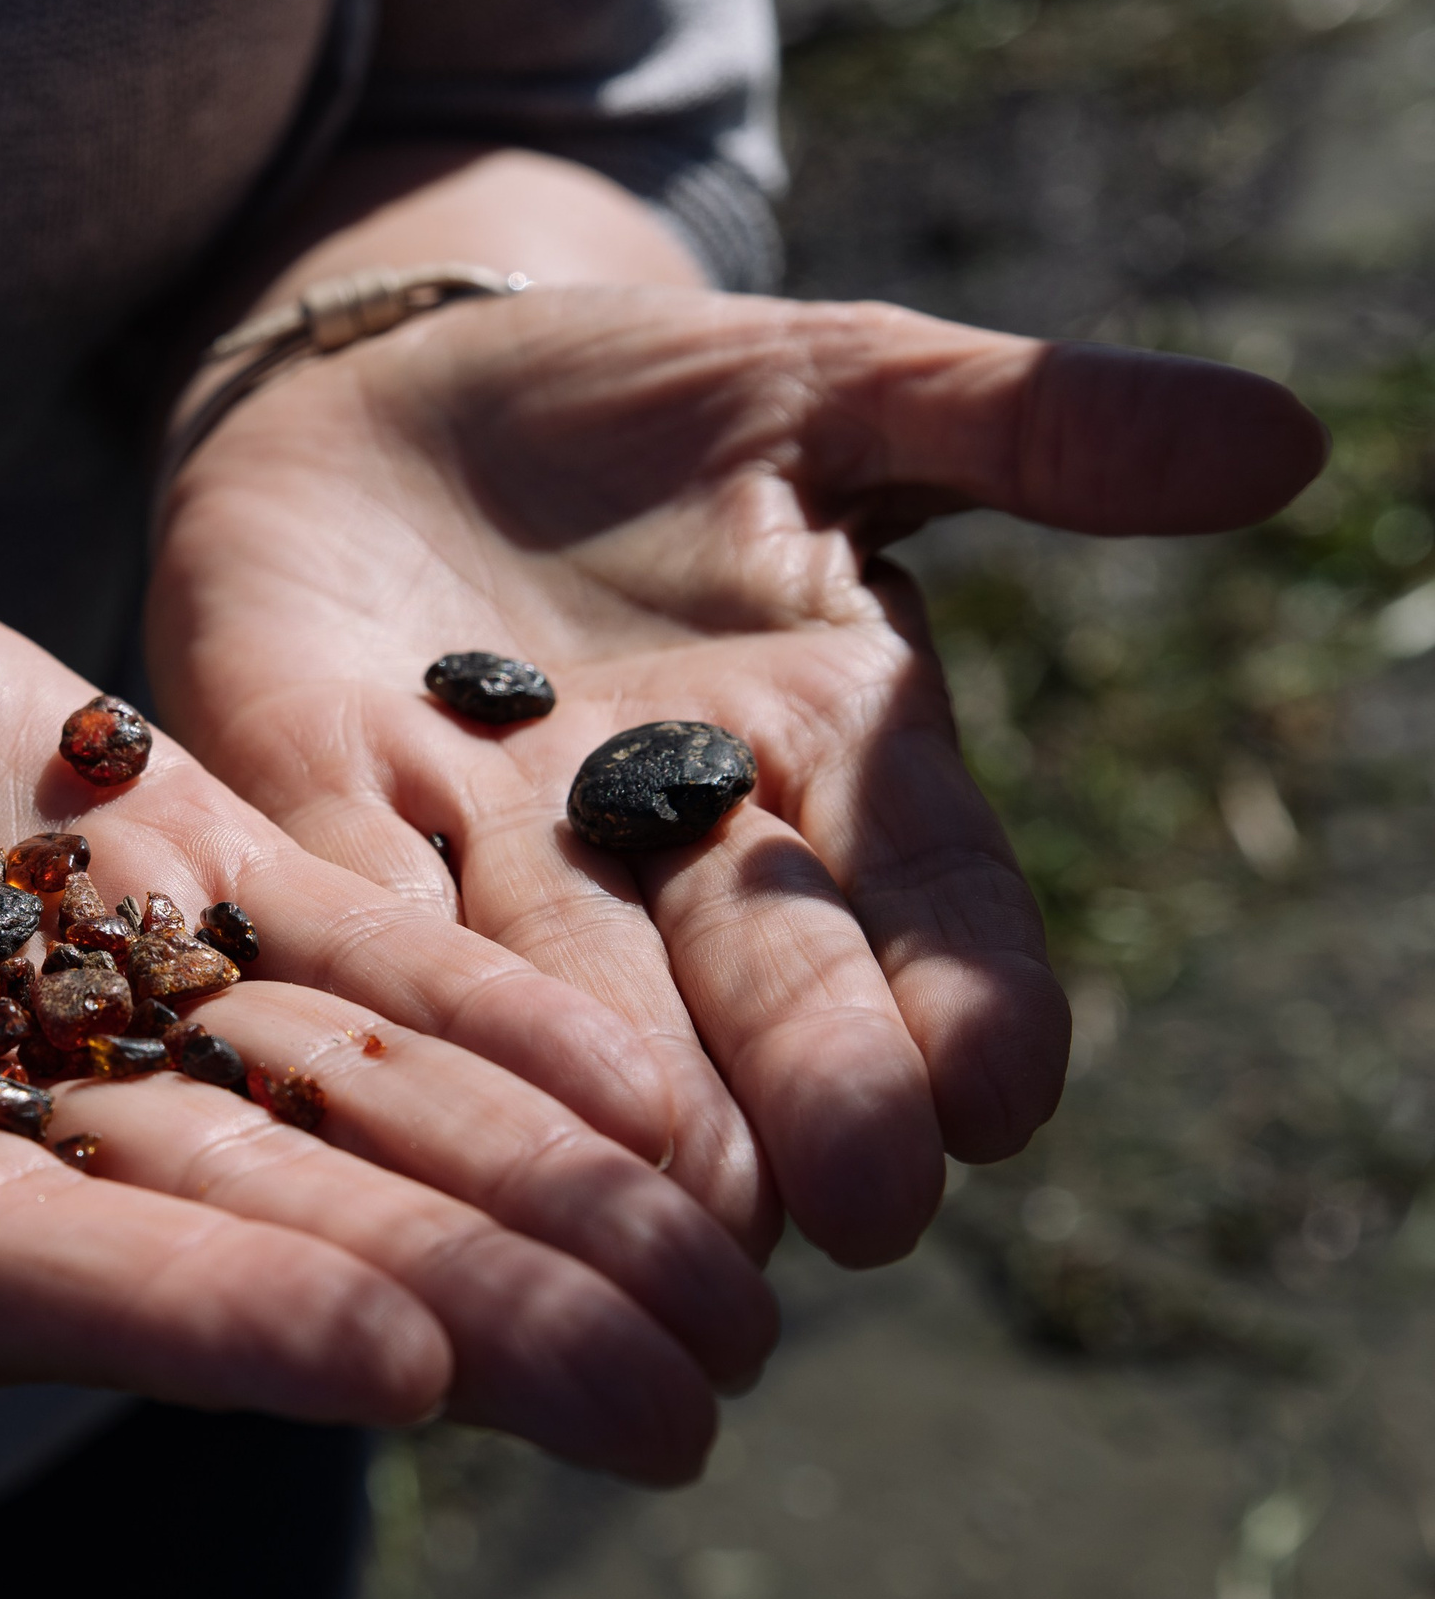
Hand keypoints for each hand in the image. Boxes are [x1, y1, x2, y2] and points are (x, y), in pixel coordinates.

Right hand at [0, 525, 776, 1479]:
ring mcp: (72, 1013)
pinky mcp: (144, 885)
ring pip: (332, 1121)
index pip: (7, 1271)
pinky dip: (491, 1025)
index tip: (394, 1362)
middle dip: (457, 1312)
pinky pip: (340, 969)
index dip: (196, 1311)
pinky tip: (655, 1087)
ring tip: (738, 1287)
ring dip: (532, 1197)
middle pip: (233, 1235)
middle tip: (680, 1397)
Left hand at [150, 284, 1325, 1264]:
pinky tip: (408, 1080)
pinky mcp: (311, 805)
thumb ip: (1024, 426)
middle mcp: (656, 841)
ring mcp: (482, 839)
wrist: (387, 387)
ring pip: (558, 987)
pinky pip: (352, 908)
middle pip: (746, 981)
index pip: (920, 897)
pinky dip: (383, 987)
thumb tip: (1288, 438)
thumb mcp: (828, 386)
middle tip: (848, 1206)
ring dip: (606, 1102)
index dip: (963, 994)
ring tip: (664, 1212)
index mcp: (813, 752)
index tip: (1002, 1096)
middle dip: (799, 1084)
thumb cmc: (624, 396)